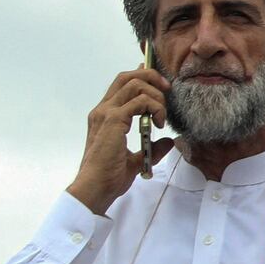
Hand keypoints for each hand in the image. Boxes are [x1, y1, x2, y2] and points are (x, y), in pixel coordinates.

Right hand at [65, 69, 173, 214]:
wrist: (95, 188)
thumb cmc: (109, 177)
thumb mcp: (136, 160)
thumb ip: (153, 149)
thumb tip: (168, 142)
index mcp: (104, 116)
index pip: (122, 85)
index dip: (141, 76)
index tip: (159, 81)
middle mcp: (103, 110)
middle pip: (127, 77)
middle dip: (151, 76)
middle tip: (167, 90)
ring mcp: (106, 113)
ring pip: (135, 84)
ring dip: (156, 95)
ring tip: (161, 116)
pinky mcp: (113, 119)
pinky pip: (140, 101)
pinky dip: (155, 107)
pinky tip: (157, 123)